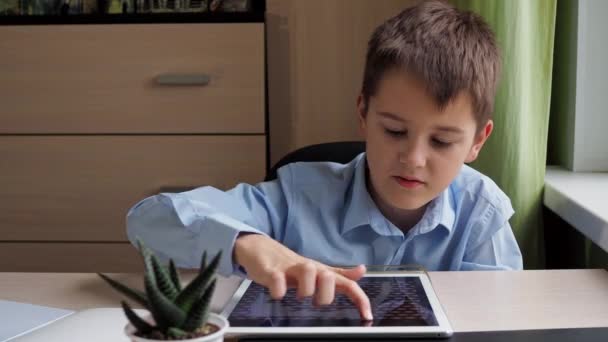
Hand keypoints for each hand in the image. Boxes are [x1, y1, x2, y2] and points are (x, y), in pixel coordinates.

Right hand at [233, 233, 372, 320]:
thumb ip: (339, 274)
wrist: (260, 249)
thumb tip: (362, 271)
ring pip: (308, 272)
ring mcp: (290, 268)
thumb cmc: (290, 265)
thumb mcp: (317, 270)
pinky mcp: (271, 271)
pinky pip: (278, 280)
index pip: (346, 283)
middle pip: (329, 277)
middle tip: (315, 301)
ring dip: (306, 289)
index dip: (359, 299)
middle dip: (326, 294)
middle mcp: (309, 268)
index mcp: (321, 272)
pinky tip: (278, 293)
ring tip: (298, 295)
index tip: (367, 316)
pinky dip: (279, 290)